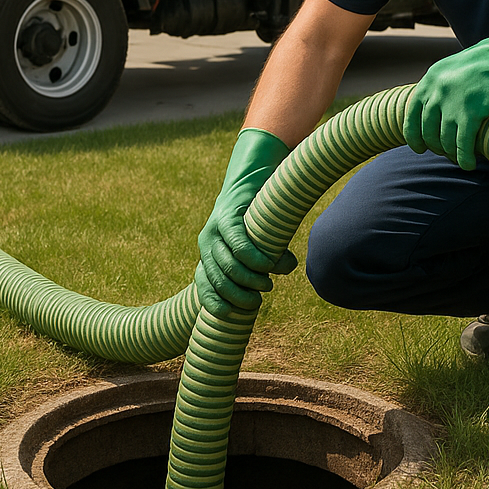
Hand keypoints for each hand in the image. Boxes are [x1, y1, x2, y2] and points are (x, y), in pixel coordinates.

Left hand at [195, 128, 294, 314]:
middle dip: (238, 296)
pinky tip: (268, 265)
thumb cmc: (261, 214)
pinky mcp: (226, 216)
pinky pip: (237, 244)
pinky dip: (253, 259)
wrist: (256, 173)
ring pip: (226, 266)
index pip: (204, 286)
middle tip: (259, 299)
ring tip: (267, 282)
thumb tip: (285, 270)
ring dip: (249, 280)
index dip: (216, 304)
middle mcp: (206, 243)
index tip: (234, 315)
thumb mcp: (261, 242)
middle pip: (217, 280)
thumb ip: (268, 260)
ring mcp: (213, 229)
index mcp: (209, 253)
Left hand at [404, 24, 488, 169]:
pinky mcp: (471, 112)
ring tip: (460, 159)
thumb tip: (422, 115)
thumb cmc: (478, 68)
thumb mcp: (448, 72)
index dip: (414, 138)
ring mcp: (452, 103)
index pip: (411, 118)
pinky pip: (462, 143)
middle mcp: (436, 93)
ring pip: (445, 141)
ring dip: (452, 155)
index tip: (420, 149)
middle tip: (447, 153)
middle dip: (437, 148)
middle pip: (428, 133)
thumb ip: (434, 90)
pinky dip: (464, 157)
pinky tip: (469, 164)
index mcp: (428, 82)